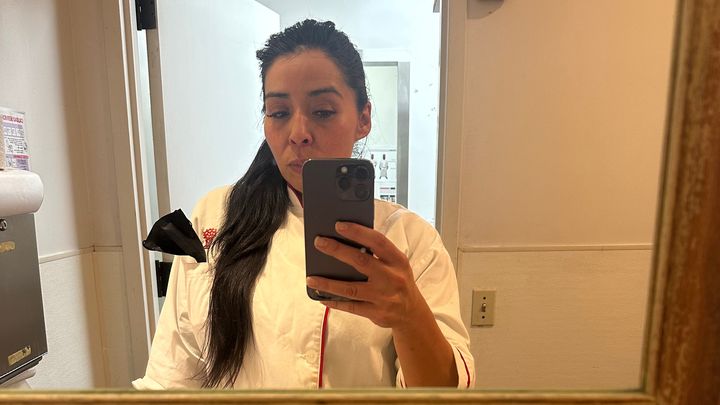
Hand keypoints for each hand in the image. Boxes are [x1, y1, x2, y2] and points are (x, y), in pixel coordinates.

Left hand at [306, 221, 424, 328]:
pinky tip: (321, 296)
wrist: (412, 313)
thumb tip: (347, 240)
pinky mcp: (376, 313)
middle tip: (319, 242)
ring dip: (328, 283)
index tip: (339, 225)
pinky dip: (334, 301)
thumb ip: (378, 253)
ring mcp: (384, 297)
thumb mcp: (396, 264)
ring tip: (311, 278)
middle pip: (361, 261)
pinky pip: (351, 306)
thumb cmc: (399, 281)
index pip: (377, 241)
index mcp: (397, 260)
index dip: (358, 232)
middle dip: (337, 250)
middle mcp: (392, 277)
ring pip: (351, 288)